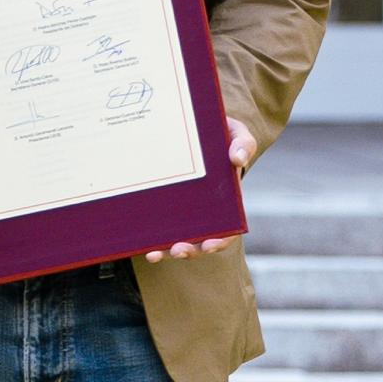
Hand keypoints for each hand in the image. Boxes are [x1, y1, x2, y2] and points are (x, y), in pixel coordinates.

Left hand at [150, 122, 262, 258]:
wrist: (193, 127)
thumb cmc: (220, 133)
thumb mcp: (237, 134)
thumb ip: (243, 144)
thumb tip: (238, 159)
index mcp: (225, 202)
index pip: (226, 230)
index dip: (219, 241)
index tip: (209, 245)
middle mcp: (203, 212)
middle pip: (198, 241)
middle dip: (189, 250)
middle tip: (178, 250)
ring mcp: (181, 210)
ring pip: (175, 239)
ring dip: (166, 251)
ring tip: (153, 254)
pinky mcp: (161, 203)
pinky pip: (156, 225)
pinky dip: (149, 236)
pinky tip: (138, 240)